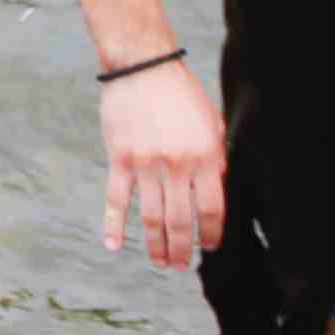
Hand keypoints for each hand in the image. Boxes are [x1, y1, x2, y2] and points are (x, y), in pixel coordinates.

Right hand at [98, 59, 226, 267]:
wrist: (143, 67)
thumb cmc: (182, 96)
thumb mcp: (213, 126)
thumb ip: (216, 159)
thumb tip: (220, 189)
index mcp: (205, 160)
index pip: (212, 210)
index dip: (212, 234)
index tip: (210, 248)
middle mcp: (176, 166)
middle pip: (182, 220)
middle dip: (183, 249)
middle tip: (181, 267)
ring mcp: (146, 164)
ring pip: (152, 217)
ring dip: (156, 245)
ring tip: (161, 264)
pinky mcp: (119, 158)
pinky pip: (117, 199)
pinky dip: (114, 225)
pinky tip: (115, 246)